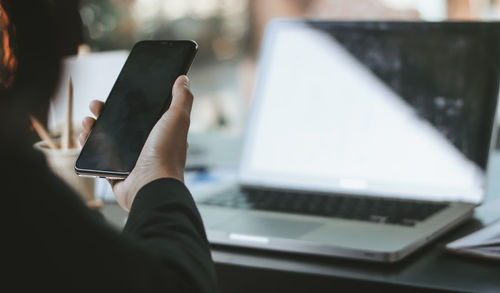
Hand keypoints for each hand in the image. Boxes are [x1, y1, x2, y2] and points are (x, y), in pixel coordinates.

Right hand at [79, 75, 192, 210]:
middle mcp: (147, 146)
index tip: (115, 93)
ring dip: (94, 127)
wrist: (151, 187)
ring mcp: (131, 160)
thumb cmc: (166, 153)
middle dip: (105, 112)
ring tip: (86, 121)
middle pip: (122, 124)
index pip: (142, 113)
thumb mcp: (177, 119)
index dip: (128, 102)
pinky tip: (83, 138)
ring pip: (108, 139)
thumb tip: (183, 79)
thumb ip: (182, 99)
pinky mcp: (117, 173)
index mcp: (161, 133)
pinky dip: (89, 147)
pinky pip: (99, 158)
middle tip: (95, 105)